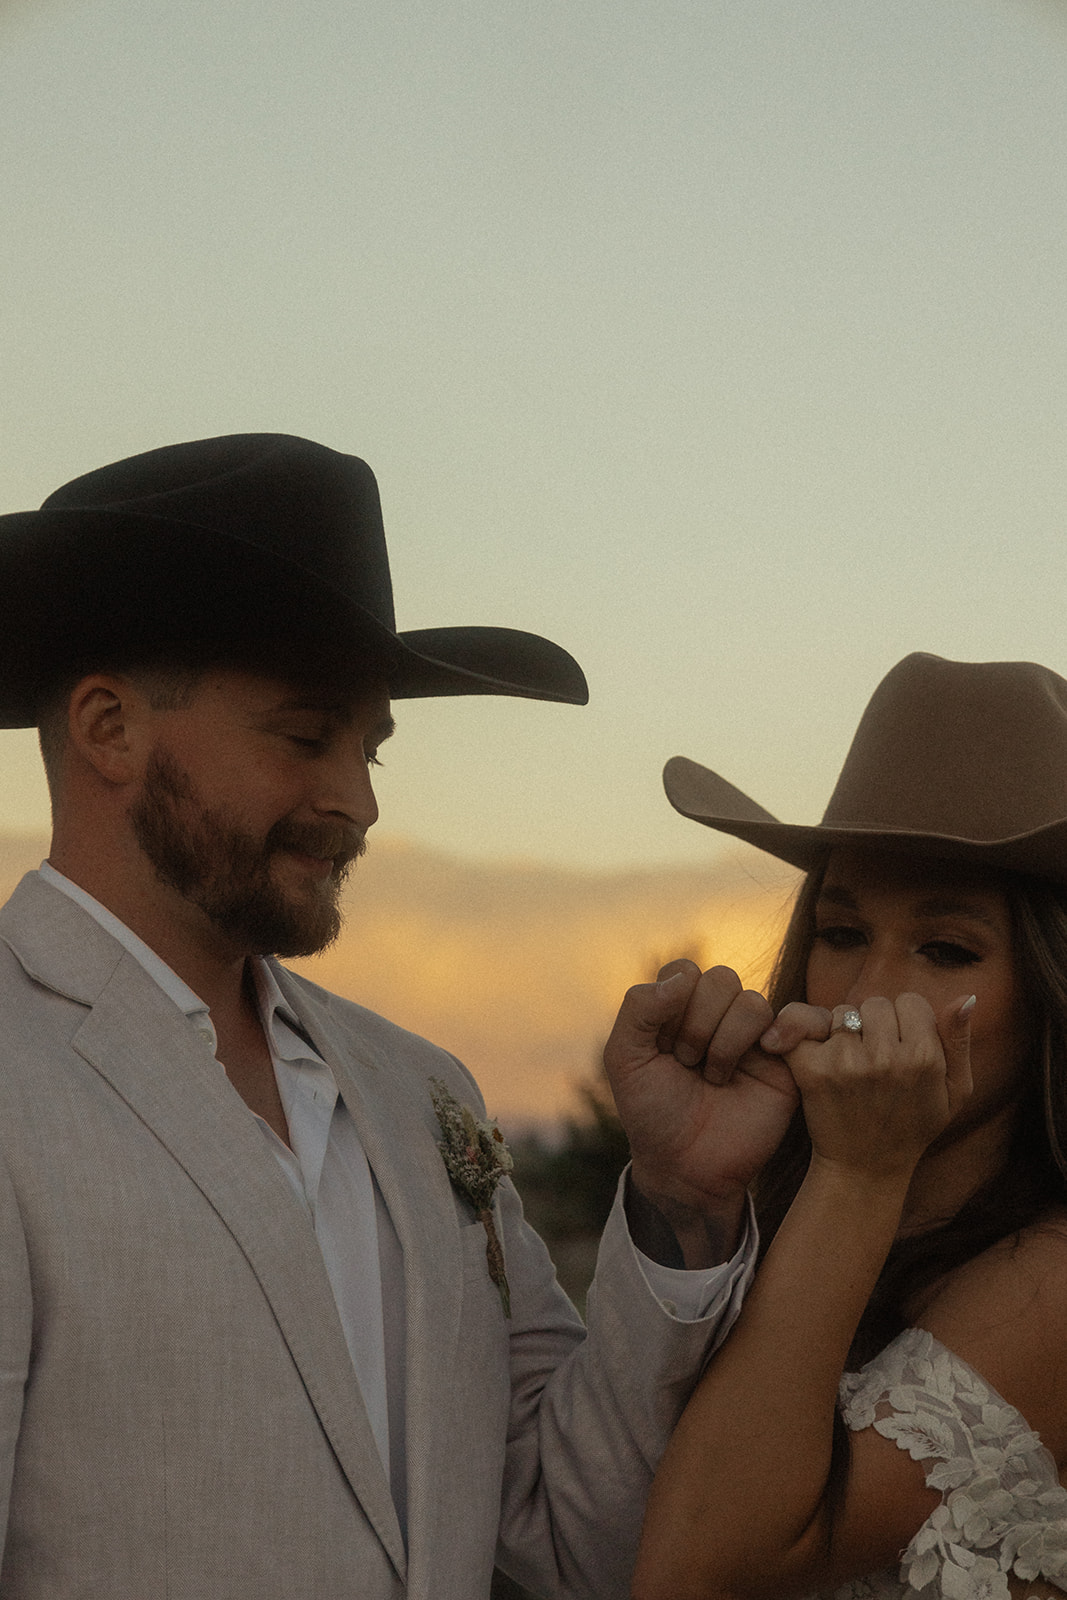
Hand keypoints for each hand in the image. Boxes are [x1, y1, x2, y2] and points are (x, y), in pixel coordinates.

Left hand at [604, 961, 806, 1259]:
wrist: (685, 1169)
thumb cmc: (653, 1114)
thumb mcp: (625, 1058)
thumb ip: (639, 1008)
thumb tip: (684, 977)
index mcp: (680, 1008)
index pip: (683, 970)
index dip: (671, 1004)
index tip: (662, 1046)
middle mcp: (719, 1016)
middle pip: (720, 980)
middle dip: (698, 1024)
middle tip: (687, 1064)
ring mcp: (754, 1037)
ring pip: (752, 1002)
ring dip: (726, 1042)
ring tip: (714, 1078)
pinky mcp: (786, 1060)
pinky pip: (802, 1018)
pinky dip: (789, 1026)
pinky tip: (765, 1053)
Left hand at [786, 994, 973, 1183]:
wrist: (865, 1168)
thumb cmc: (914, 1126)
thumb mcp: (955, 1092)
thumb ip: (959, 1041)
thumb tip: (966, 996)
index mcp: (924, 1058)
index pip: (911, 1001)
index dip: (907, 1021)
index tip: (903, 1045)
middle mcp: (886, 1058)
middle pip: (875, 1003)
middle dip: (875, 1024)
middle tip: (876, 1056)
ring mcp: (847, 1063)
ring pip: (843, 1013)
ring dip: (845, 1031)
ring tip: (852, 1062)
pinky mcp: (813, 1070)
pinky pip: (803, 1025)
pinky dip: (803, 1034)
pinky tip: (816, 1053)